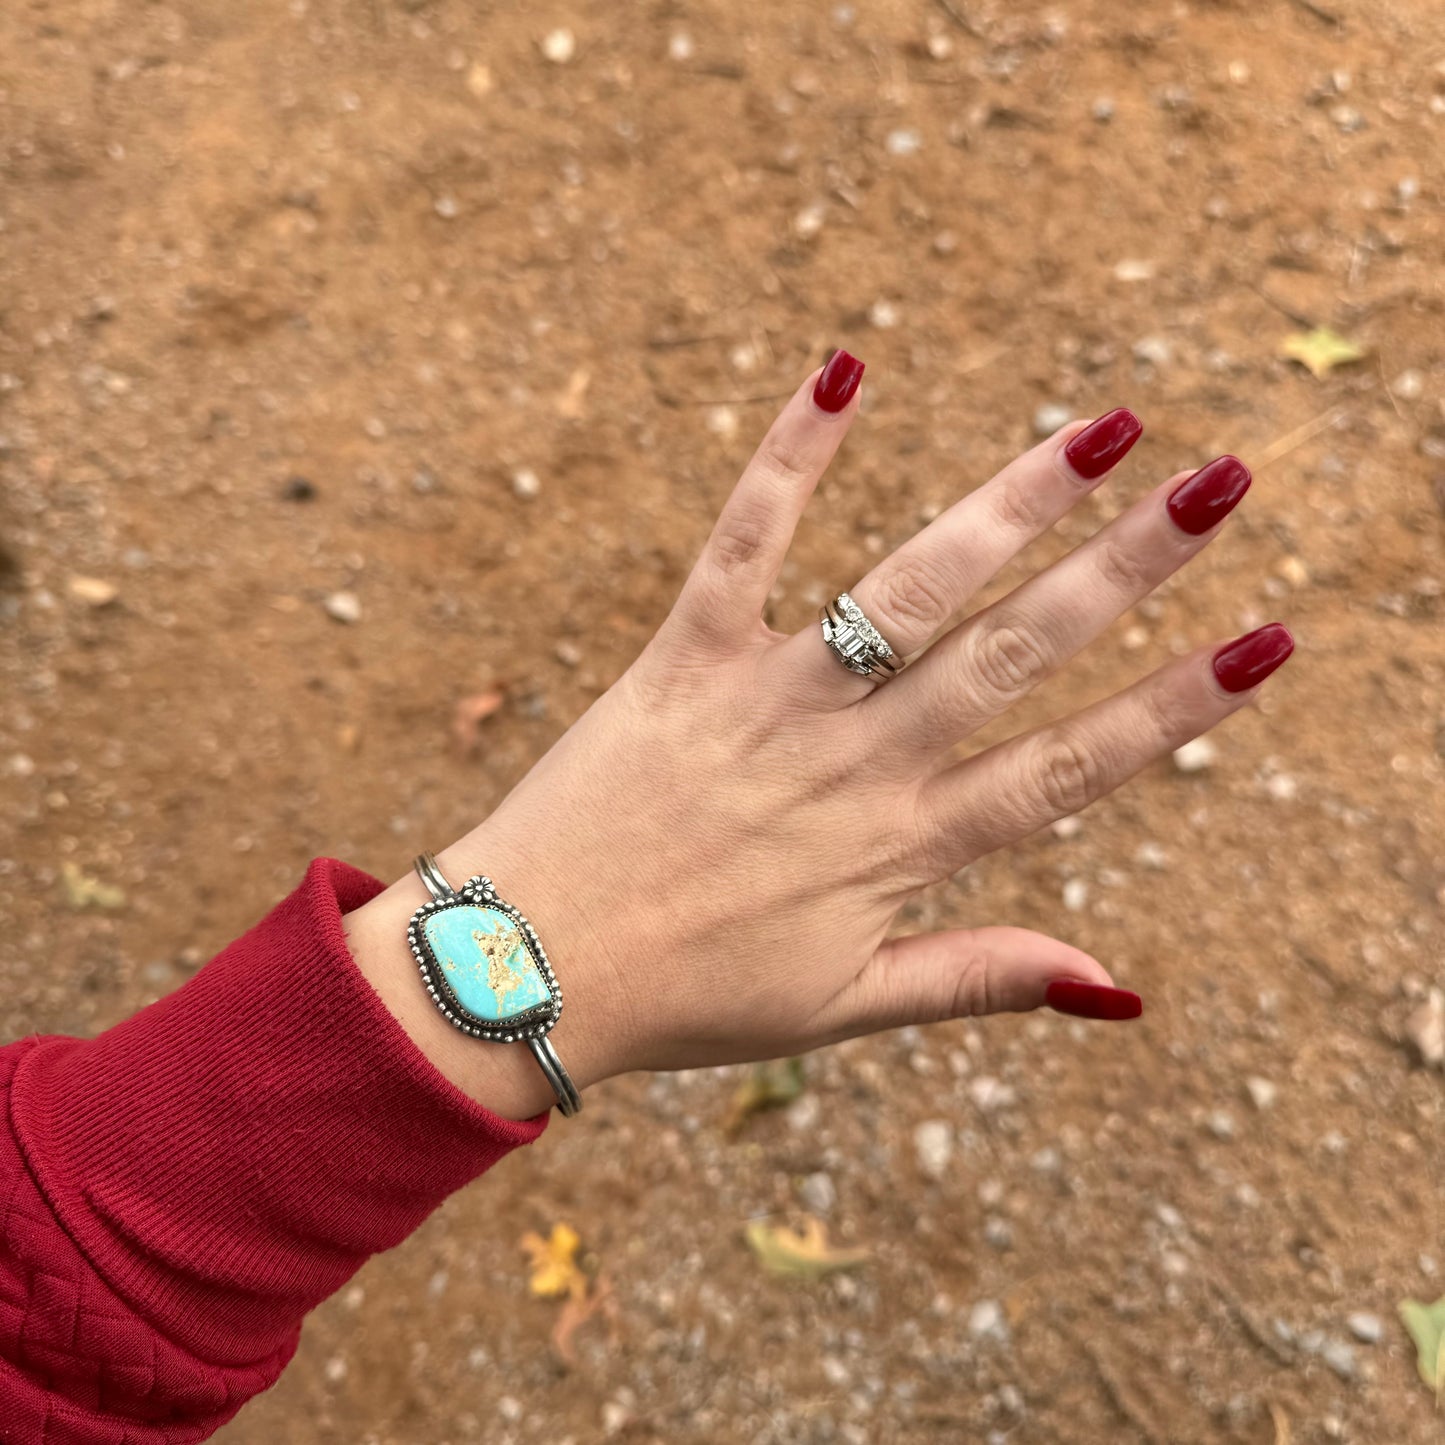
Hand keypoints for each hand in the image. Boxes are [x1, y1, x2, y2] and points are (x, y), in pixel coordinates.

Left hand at [343, 353, 1292, 1118]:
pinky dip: (792, 455)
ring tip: (1100, 430)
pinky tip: (847, 367)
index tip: (1260, 642)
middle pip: (1012, 654)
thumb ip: (978, 977)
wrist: (527, 971)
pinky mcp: (684, 659)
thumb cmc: (688, 994)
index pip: (1068, 771)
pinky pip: (743, 543)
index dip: (1172, 711)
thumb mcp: (845, 1005)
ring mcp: (768, 703)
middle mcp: (853, 767)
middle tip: (1218, 487)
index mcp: (901, 849)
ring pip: (907, 590)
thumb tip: (1121, 985)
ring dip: (1008, 504)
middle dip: (1125, 571)